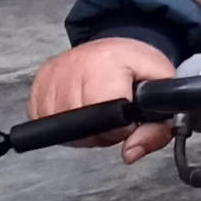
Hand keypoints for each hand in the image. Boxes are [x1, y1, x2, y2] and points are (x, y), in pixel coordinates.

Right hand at [28, 37, 176, 162]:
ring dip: (81, 130)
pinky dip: (61, 123)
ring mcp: (53, 73)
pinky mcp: (39, 82)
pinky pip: (44, 118)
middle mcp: (76, 64)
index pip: (106, 115)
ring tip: (95, 111)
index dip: (120, 127)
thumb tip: (130, 152)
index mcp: (108, 63)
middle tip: (112, 115)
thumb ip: (156, 129)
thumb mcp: (162, 92)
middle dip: (101, 131)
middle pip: (81, 126)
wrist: (114, 47)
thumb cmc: (136, 69)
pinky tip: (77, 109)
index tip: (126, 117)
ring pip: (60, 127)